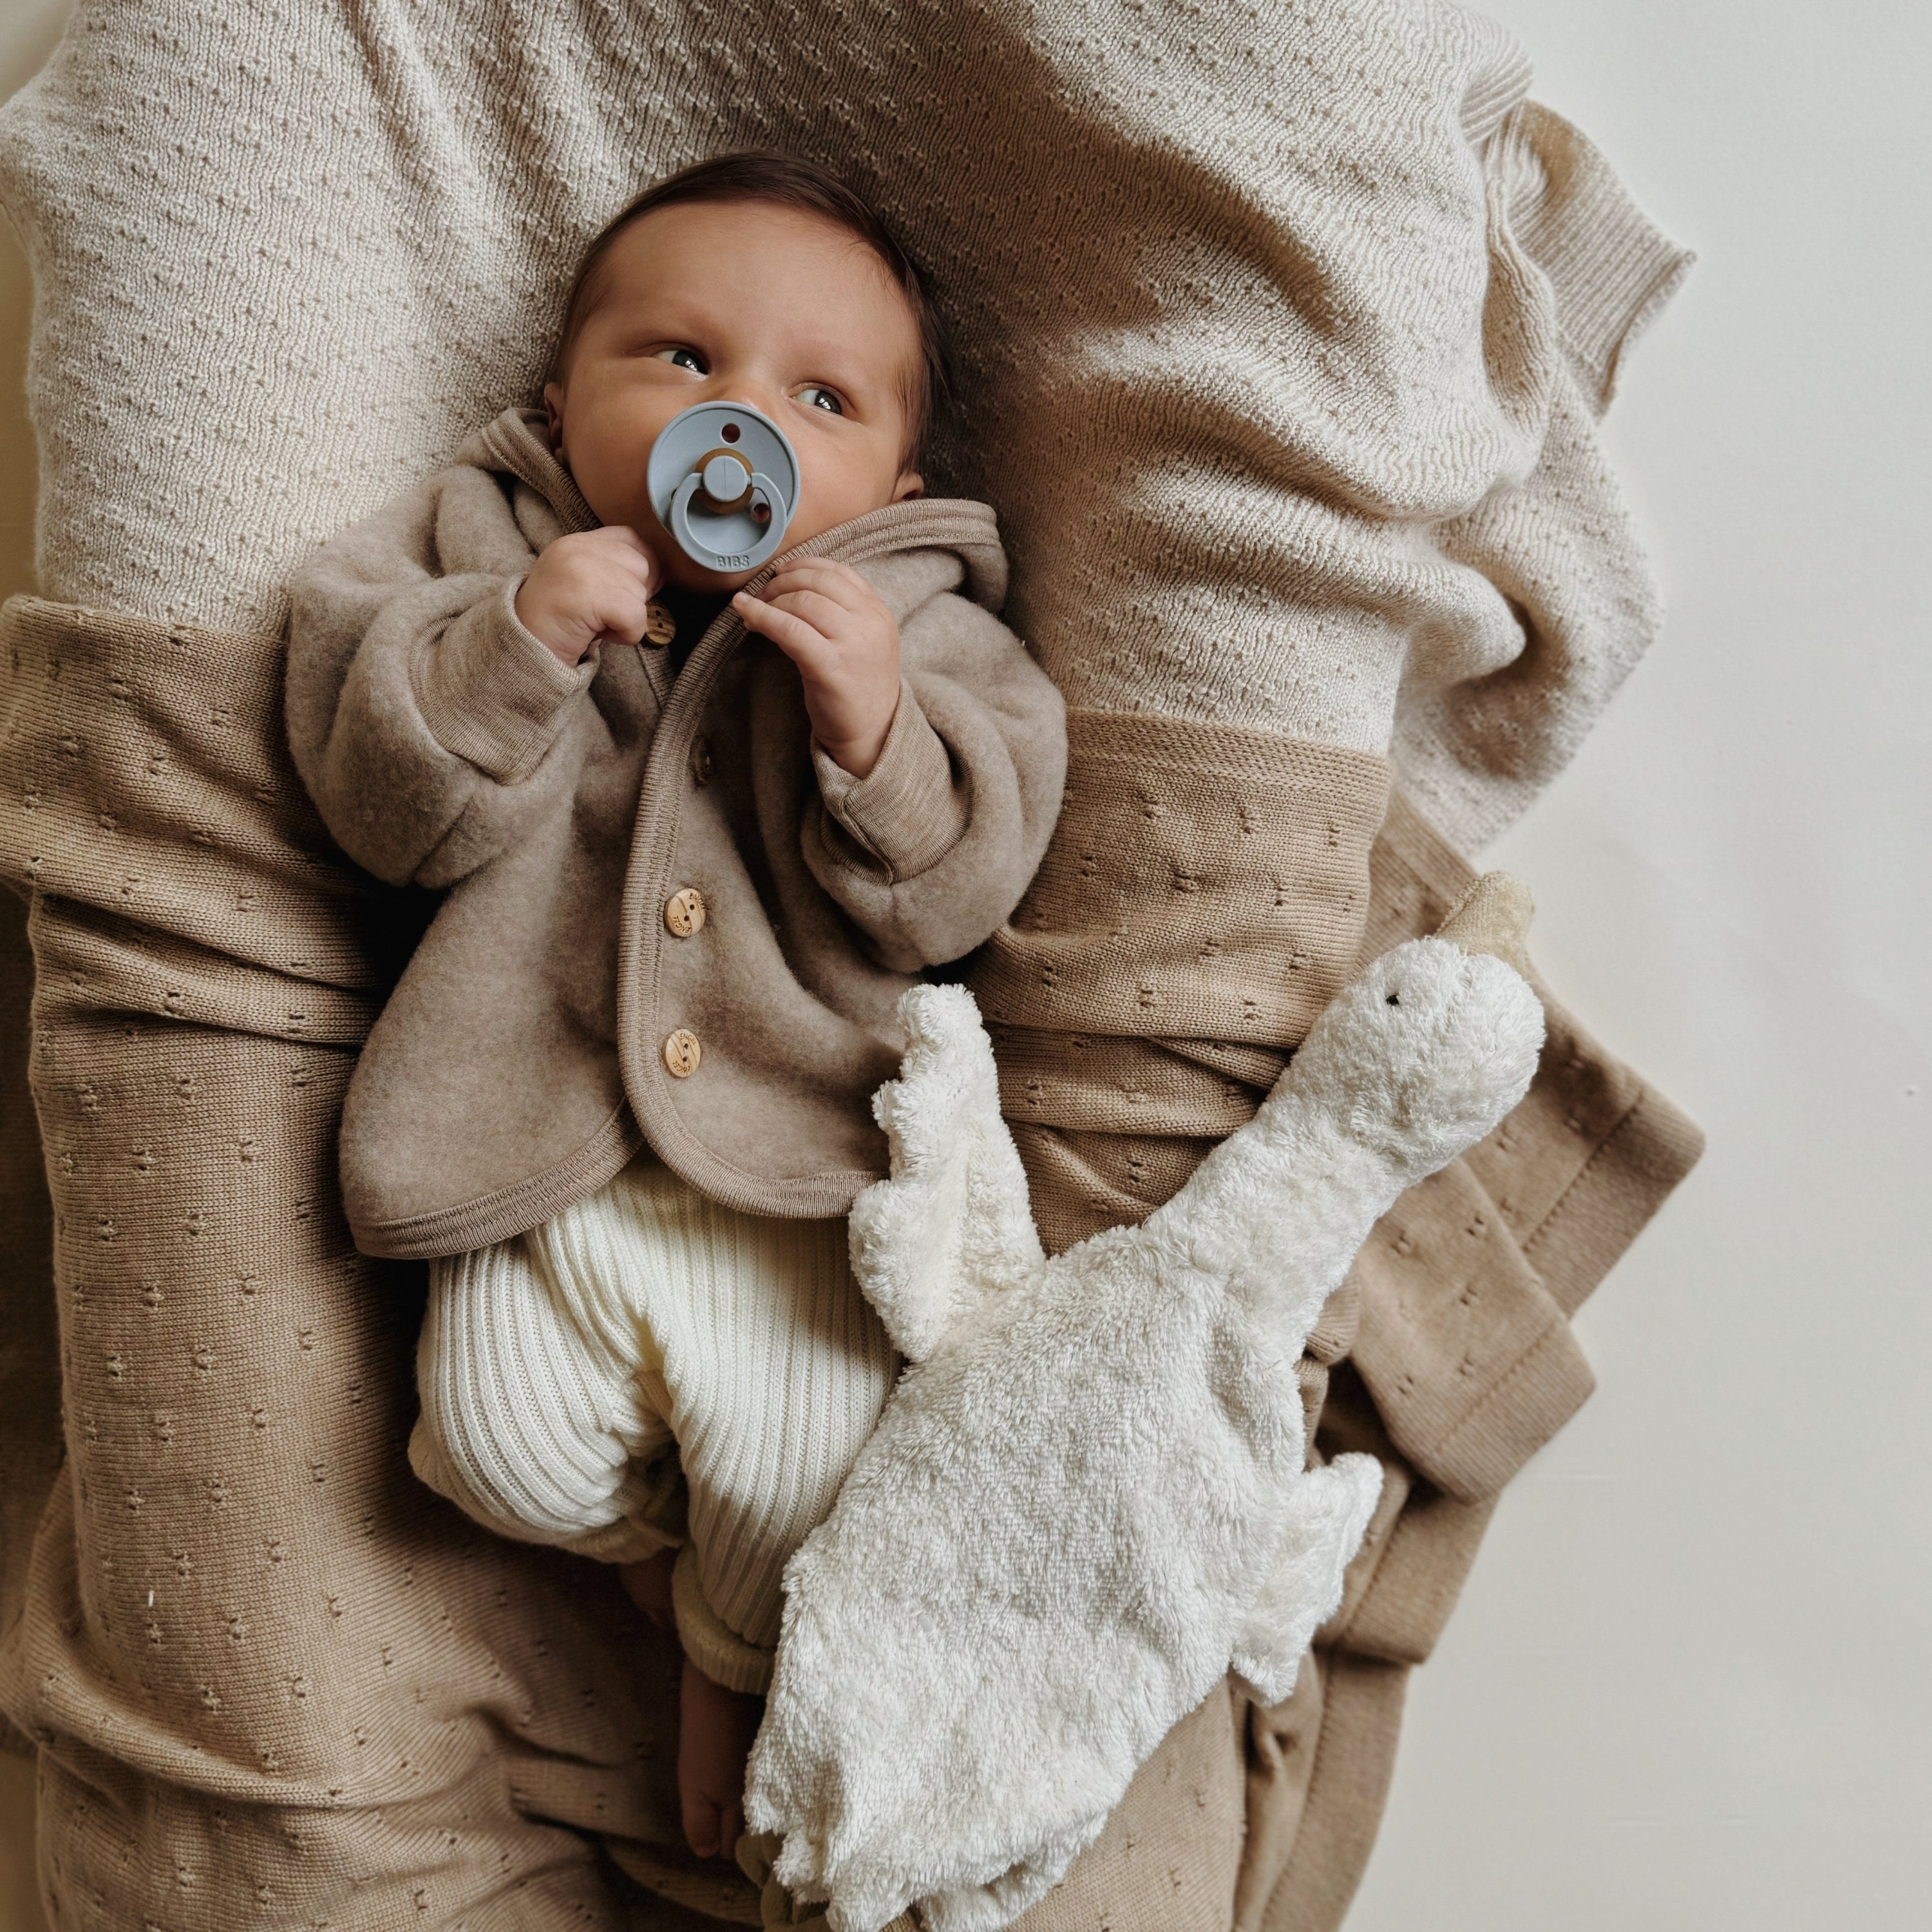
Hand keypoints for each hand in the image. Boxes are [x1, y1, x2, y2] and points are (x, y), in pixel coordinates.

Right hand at [514, 526, 660, 665]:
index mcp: (577, 542)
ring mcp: (580, 568)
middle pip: (641, 565)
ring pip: (639, 592)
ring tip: (597, 624)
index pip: (630, 537)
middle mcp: (577, 548)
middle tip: (605, 614)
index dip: (642, 567)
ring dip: (627, 619)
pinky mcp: (586, 594)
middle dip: (634, 596)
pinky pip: (634, 615)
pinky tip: (600, 635)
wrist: (523, 650)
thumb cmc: (560, 624)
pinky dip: (626, 634)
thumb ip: (615, 571)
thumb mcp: (586, 585)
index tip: (629, 593)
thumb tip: (661, 574)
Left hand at [733, 559, 899, 777]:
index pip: (838, 572)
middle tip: (762, 595)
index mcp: (878, 613)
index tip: (780, 572)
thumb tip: (792, 586)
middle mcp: (870, 623)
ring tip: (752, 612)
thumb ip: (842, 613)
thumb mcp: (863, 641)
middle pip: (817, 583)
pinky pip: (789, 629)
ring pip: (801, 602)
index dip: (803, 566)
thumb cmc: (859, 689)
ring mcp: (853, 644)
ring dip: (769, 601)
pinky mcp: (831, 667)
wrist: (873, 734)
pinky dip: (761, 615)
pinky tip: (744, 612)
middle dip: (781, 583)